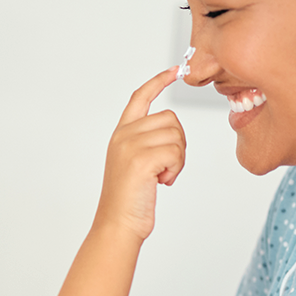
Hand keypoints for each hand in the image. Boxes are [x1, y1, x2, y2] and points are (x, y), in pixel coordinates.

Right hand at [94, 68, 186, 241]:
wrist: (118, 224)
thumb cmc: (130, 200)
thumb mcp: (135, 163)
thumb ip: (147, 142)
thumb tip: (172, 129)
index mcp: (120, 134)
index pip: (139, 98)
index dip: (157, 82)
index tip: (173, 70)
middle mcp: (123, 135)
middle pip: (170, 119)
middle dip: (178, 143)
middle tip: (166, 167)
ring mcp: (130, 146)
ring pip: (176, 136)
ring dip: (177, 159)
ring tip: (161, 177)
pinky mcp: (140, 160)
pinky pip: (175, 152)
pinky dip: (175, 169)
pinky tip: (162, 182)